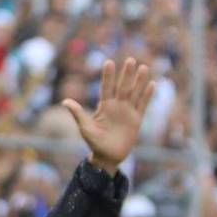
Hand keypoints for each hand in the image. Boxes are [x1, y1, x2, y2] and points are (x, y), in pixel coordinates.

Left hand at [61, 57, 153, 174]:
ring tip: (143, 67)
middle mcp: (117, 106)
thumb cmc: (94, 142)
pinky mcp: (136, 120)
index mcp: (104, 106)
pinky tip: (152, 84)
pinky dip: (147, 95)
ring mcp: (127, 111)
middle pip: (122, 86)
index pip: (106, 87)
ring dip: (139, 81)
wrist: (107, 157)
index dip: (108, 76)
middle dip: (126, 74)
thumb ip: (78, 114)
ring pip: (134, 92)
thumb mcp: (85, 128)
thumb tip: (65, 101)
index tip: (109, 62)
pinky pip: (143, 105)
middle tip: (130, 59)